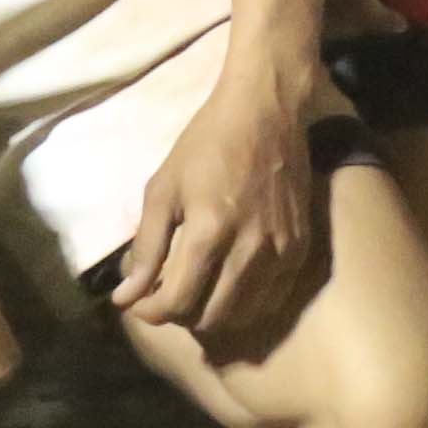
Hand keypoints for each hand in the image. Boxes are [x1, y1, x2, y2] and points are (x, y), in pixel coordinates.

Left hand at [115, 40, 332, 362]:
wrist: (267, 109)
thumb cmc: (208, 143)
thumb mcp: (164, 187)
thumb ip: (146, 248)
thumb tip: (126, 298)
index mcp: (210, 231)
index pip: (177, 303)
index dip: (150, 311)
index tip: (139, 301)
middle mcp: (250, 248)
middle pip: (210, 318)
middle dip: (180, 315)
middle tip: (167, 293)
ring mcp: (281, 250)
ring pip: (243, 315)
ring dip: (212, 313)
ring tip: (198, 290)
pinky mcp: (301, 247)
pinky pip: (272, 300)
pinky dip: (246, 305)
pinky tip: (230, 285)